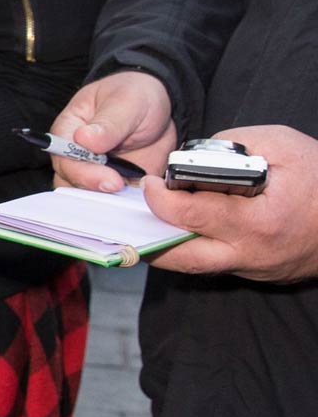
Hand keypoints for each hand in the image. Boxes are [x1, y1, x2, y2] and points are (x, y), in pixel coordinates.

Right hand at [49, 71, 175, 193]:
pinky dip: (120, 205)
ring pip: (84, 197)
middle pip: (69, 181)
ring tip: (128, 194)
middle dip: (93, 189)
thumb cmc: (136, 96)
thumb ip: (108, 123)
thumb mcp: (127, 102)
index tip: (109, 178)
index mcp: (69, 128)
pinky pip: (109, 203)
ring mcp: (93, 172)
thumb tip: (84, 139)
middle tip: (120, 186)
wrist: (162, 109)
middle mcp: (75, 154)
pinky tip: (135, 199)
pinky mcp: (111, 185)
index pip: (62, 156)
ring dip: (105, 201)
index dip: (81, 170)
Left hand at [146, 126, 317, 280]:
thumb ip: (236, 144)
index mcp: (257, 222)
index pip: (192, 216)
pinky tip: (182, 229)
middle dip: (148, 240)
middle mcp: (250, 254)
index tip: (151, 184)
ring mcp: (253, 268)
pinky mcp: (257, 273)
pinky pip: (215, 263)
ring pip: (195, 267)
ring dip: (168, 247)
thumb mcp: (284, 144)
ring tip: (149, 223)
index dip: (162, 200)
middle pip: (181, 258)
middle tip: (133, 217)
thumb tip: (196, 155)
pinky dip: (194, 248)